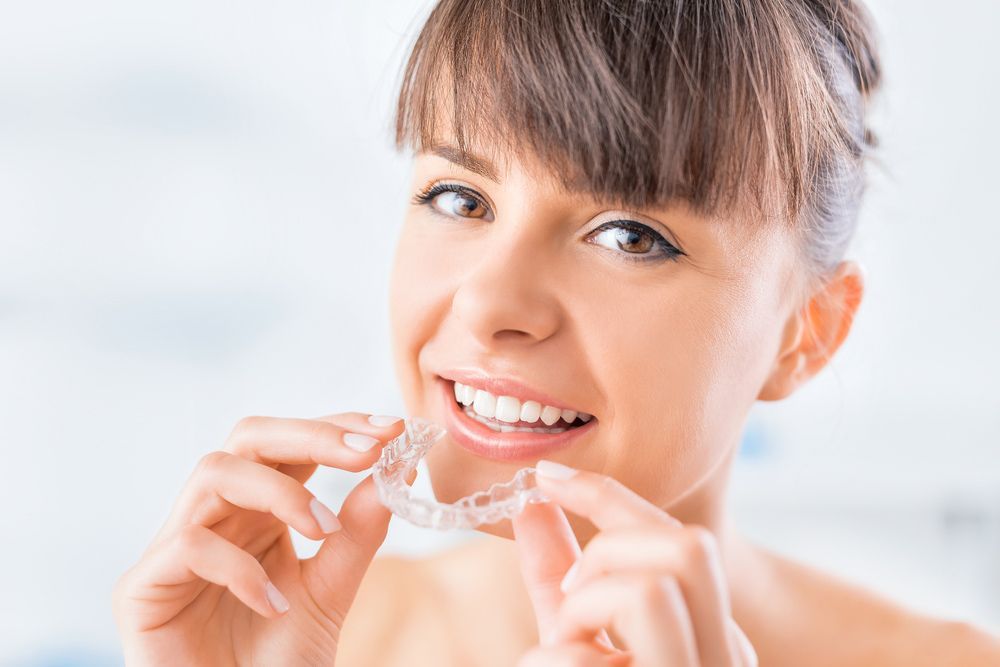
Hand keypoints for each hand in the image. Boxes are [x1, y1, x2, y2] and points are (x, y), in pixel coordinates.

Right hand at [112, 412, 408, 665]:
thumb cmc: (276, 663)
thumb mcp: (330, 592)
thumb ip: (358, 534)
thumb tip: (395, 469)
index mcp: (259, 512)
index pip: (292, 446)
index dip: (337, 427)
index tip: (391, 428)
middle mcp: (217, 518)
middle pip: (248, 438)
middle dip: (312, 434)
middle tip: (367, 452)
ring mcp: (175, 548)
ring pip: (214, 472)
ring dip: (279, 491)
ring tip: (323, 530)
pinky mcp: (142, 589)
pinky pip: (188, 545)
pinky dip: (239, 566)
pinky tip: (274, 603)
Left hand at [512, 461, 756, 666]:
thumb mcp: (572, 633)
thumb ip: (558, 575)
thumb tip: (530, 503)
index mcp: (711, 631)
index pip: (682, 538)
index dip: (607, 494)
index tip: (547, 475)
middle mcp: (725, 658)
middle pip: (691, 546)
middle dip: (610, 549)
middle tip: (572, 595)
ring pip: (650, 592)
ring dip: (581, 610)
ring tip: (564, 648)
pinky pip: (591, 661)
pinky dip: (550, 663)